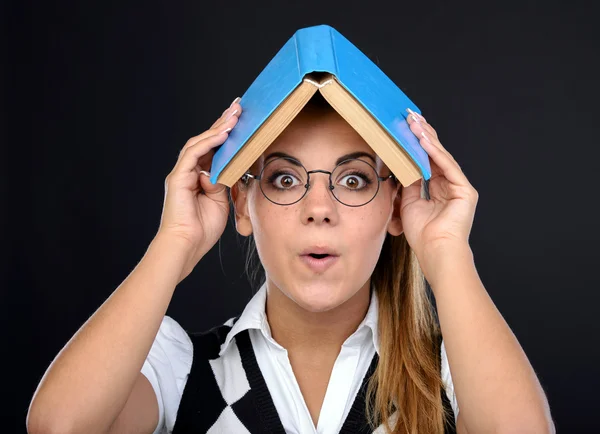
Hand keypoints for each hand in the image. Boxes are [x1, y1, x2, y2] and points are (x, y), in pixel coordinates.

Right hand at [156, 97, 241, 280]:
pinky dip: (209, 141)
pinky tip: (224, 132)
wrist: (186, 245)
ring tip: (235, 115)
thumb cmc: (202, 229)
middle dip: (223, 123)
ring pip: (200, 142)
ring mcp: (181, 173)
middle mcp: (188, 172)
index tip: (242, 119)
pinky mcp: (177, 177)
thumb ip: (222, 183)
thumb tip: (226, 169)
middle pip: (207, 141)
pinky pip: (194, 153)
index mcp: (198, 177)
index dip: (227, 134)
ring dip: (218, 127)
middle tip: (239, 106)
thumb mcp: (220, 202)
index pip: (213, 149)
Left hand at [398, 110, 478, 273]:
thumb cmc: (422, 234)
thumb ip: (409, 182)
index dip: (416, 144)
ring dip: (427, 139)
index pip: (426, 160)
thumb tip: (402, 164)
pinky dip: (435, 153)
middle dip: (422, 135)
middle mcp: (449, 185)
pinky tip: (424, 140)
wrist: (435, 251)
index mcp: (437, 189)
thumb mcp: (409, 202)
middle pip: (434, 154)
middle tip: (410, 116)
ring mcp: (459, 187)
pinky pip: (448, 166)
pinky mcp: (465, 190)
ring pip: (441, 157)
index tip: (405, 127)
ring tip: (414, 122)